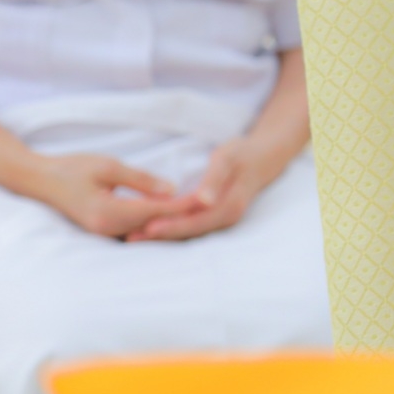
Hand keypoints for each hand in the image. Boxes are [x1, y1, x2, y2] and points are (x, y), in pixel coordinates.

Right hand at [33, 154, 198, 239]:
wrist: (39, 180)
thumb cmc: (72, 168)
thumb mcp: (108, 166)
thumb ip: (140, 179)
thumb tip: (171, 189)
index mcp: (108, 212)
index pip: (156, 210)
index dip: (183, 204)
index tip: (207, 197)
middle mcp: (106, 229)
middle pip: (154, 225)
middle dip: (182, 216)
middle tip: (210, 206)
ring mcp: (103, 234)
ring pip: (145, 231)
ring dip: (170, 222)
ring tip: (197, 211)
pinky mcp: (103, 232)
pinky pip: (135, 231)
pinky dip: (154, 223)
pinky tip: (171, 215)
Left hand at [126, 138, 281, 241]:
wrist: (263, 157)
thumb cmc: (242, 154)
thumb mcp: (228, 159)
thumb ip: (215, 179)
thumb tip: (204, 201)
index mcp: (229, 207)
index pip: (194, 222)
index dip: (170, 226)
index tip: (145, 228)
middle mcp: (226, 219)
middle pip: (189, 232)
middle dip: (160, 236)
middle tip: (129, 238)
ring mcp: (221, 220)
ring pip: (189, 232)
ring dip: (163, 235)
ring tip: (133, 236)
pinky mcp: (215, 217)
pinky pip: (191, 226)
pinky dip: (171, 228)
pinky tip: (151, 227)